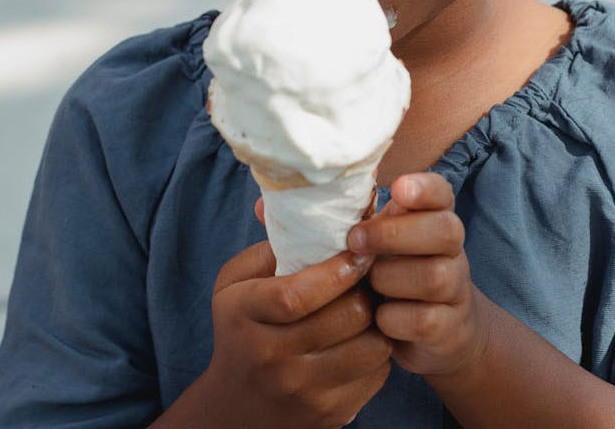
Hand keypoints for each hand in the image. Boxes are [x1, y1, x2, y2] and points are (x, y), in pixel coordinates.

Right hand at [204, 237, 392, 427]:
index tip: (358, 252)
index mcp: (243, 316)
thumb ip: (272, 246)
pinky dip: (377, 350)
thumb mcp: (236, 283)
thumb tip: (316, 207)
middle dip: (365, 291)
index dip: (337, 270)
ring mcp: (301, 390)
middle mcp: (269, 358)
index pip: (296, 295)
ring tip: (367, 307)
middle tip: (369, 277)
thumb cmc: (241, 329)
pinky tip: (363, 338)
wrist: (237, 407)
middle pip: (344, 318)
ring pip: (370, 347)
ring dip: (376, 321)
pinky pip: (377, 373)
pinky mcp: (330, 413)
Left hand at [344, 173, 491, 378]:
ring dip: (391, 278)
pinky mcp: (449, 328)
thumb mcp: (383, 245)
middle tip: (355, 240)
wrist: (435, 331)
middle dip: (396, 234)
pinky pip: (424, 320)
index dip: (424, 188)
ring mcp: (455, 290)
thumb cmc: (394, 275)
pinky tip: (378, 317)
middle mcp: (452, 252)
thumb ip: (368, 221)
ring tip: (368, 284)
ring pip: (435, 276)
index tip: (398, 188)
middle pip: (445, 231)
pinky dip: (393, 318)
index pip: (442, 193)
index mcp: (435, 222)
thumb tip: (325, 196)